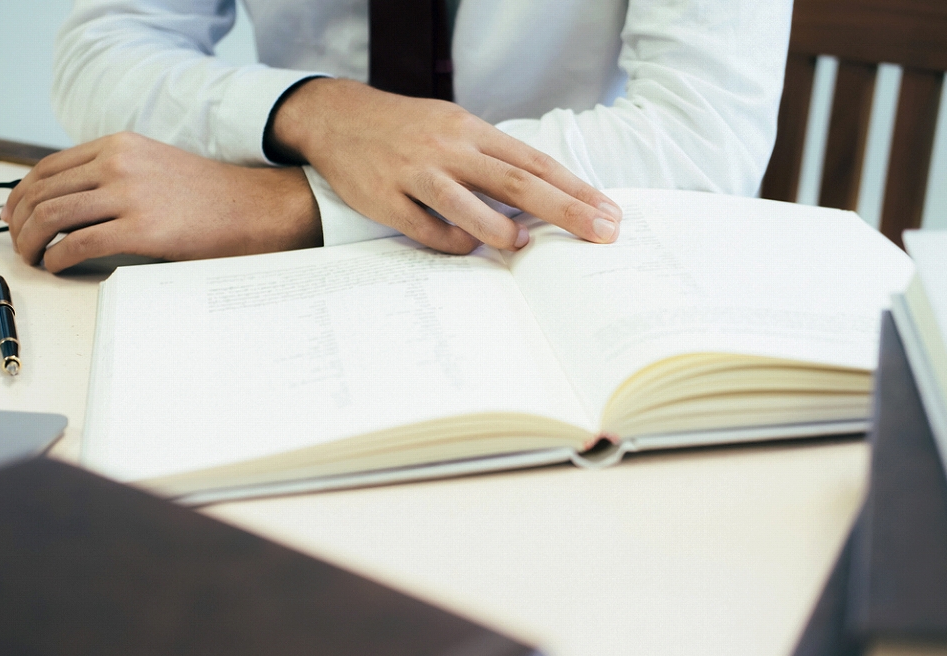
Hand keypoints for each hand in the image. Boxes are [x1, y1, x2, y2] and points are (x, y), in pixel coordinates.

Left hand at [2, 133, 320, 272]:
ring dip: (31, 242)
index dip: (22, 195)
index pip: (48, 168)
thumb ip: (118, 175)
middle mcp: (118, 163)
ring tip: (33, 259)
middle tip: (19, 244)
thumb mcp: (157, 166)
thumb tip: (76, 204)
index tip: (15, 216)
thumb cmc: (213, 197)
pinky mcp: (140, 230)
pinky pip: (78, 244)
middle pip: (43, 192)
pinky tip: (58, 267)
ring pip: (52, 217)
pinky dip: (58, 258)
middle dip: (20, 222)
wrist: (257, 208)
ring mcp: (128, 195)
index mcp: (120, 146)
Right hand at [269, 78, 621, 254]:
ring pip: (467, 204)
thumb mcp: (454, 129)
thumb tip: (542, 197)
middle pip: (516, 182)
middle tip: (601, 232)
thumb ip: (493, 160)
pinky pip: (425, 228)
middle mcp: (449, 148)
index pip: (535, 162)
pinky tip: (467, 247)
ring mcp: (415, 172)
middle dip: (565, 210)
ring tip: (522, 246)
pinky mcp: (384, 197)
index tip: (608, 212)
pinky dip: (451, 241)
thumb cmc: (408, 130)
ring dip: (500, 229)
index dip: (575, 189)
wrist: (338, 118)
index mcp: (471, 130)